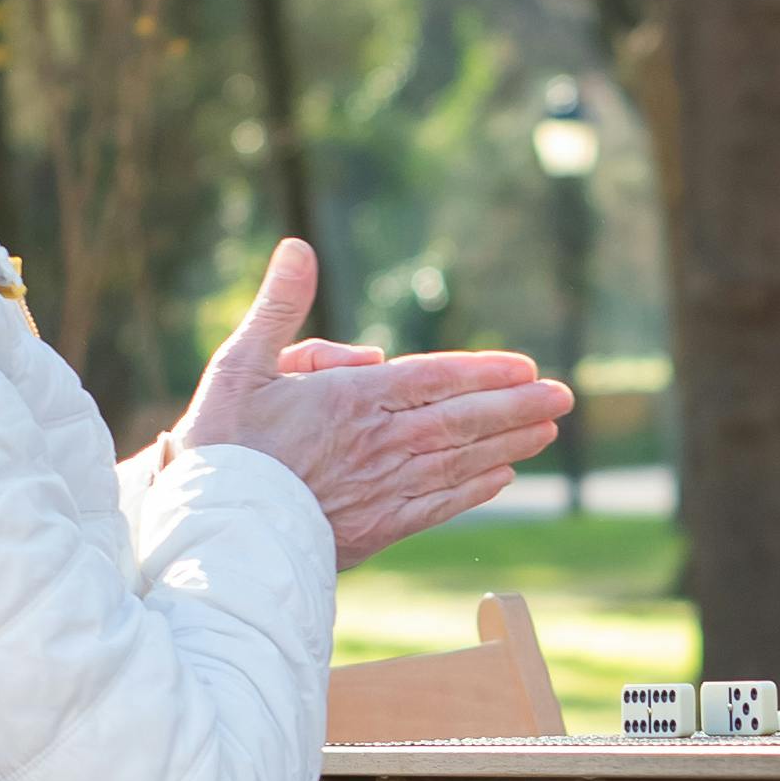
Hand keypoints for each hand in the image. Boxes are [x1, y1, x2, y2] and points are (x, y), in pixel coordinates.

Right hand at [172, 241, 571, 566]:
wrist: (214, 532)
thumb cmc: (222, 445)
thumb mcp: (239, 362)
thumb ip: (279, 306)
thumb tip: (299, 247)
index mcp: (351, 400)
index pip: (434, 380)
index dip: (485, 374)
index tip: (527, 368)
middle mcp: (379, 444)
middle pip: (461, 422)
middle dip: (516, 408)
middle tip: (565, 397)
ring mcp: (382, 490)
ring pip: (459, 464)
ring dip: (507, 446)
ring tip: (546, 432)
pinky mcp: (376, 530)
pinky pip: (437, 508)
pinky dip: (472, 492)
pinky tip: (500, 479)